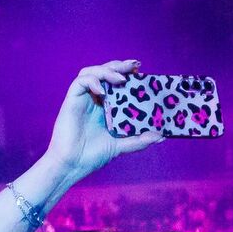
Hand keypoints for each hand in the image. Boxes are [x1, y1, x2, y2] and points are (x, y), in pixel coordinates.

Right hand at [42, 61, 163, 182]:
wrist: (72, 166)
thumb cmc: (91, 156)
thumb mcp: (120, 146)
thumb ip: (139, 140)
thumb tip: (161, 136)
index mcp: (103, 106)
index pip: (114, 82)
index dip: (126, 72)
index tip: (140, 70)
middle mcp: (92, 99)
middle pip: (103, 72)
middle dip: (118, 66)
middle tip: (134, 66)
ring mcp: (81, 99)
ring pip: (90, 72)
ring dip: (106, 70)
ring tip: (121, 78)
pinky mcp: (71, 101)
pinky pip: (79, 82)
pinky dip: (92, 81)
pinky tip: (103, 90)